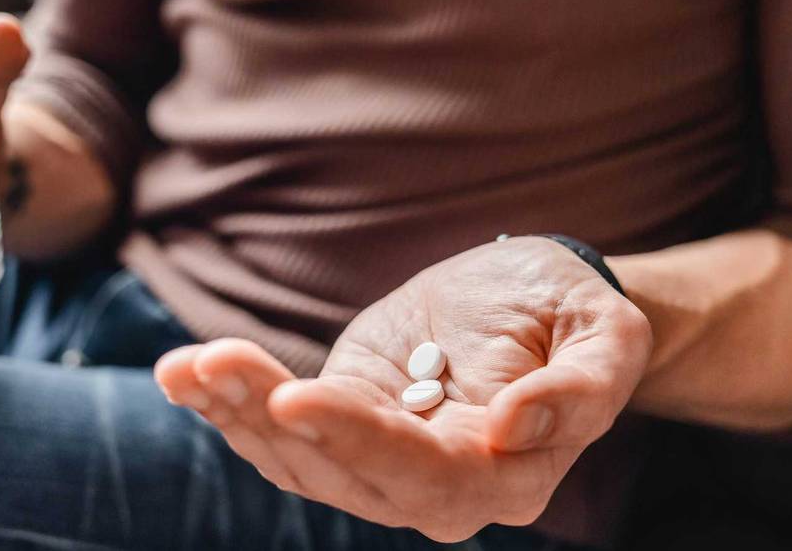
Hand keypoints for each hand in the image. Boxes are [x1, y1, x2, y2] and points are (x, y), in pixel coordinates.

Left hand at [154, 237, 651, 541]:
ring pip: (297, 459)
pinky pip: (282, 431)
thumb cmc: (577, 315)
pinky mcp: (344, 422)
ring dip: (235, 414)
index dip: (359, 439)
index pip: (424, 476)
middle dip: (272, 422)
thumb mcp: (607, 336)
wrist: (536, 303)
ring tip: (184, 367)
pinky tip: (184, 373)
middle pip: (342, 474)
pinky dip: (230, 405)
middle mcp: (435, 487)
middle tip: (213, 363)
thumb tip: (510, 427)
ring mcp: (380, 459)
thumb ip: (580, 389)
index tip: (298, 395)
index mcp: (504, 476)